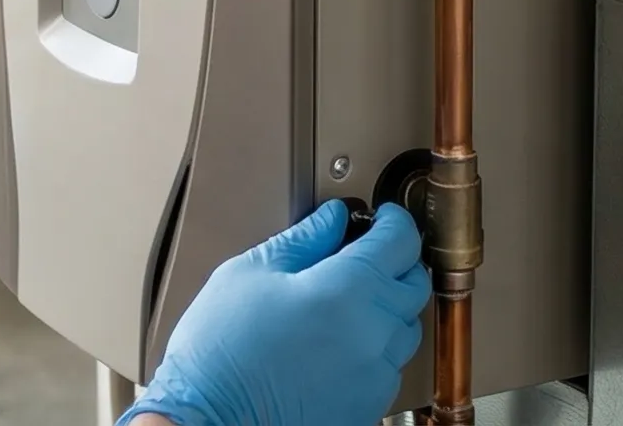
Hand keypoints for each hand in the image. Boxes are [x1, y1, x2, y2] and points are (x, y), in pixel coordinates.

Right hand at [123, 200, 430, 425]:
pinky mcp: (366, 408)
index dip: (395, 221)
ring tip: (351, 303)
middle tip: (369, 255)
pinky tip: (342, 345)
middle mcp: (372, 334)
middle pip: (414, 285)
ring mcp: (373, 376)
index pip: (401, 242)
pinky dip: (377, 351)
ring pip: (406, 330)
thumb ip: (302, 240)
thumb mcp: (249, 274)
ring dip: (389, 309)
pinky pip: (389, 370)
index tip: (385, 217)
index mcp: (347, 290)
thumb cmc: (219, 355)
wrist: (207, 421)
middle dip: (397, 262)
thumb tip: (331, 219)